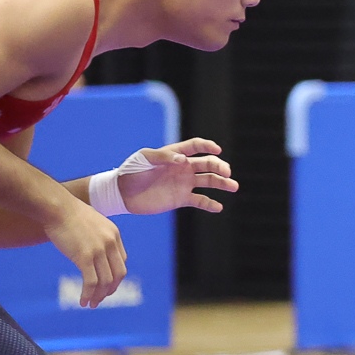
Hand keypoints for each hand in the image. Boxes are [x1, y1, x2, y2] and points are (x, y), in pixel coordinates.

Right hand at [47, 201, 126, 308]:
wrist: (56, 207)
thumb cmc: (67, 213)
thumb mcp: (90, 222)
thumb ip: (96, 235)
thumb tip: (90, 247)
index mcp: (114, 234)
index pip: (121, 262)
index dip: (115, 276)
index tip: (106, 284)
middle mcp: (111, 243)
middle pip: (118, 274)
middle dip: (111, 289)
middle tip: (101, 298)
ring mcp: (99, 250)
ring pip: (105, 281)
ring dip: (99, 296)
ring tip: (91, 304)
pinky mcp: (84, 257)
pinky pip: (91, 282)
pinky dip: (88, 294)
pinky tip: (83, 301)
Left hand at [118, 140, 237, 215]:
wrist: (121, 194)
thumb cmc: (130, 171)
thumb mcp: (143, 159)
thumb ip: (163, 156)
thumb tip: (183, 159)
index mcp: (175, 155)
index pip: (196, 146)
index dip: (208, 146)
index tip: (217, 150)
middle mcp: (183, 168)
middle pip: (208, 164)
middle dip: (220, 167)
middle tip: (227, 173)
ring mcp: (184, 183)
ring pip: (209, 181)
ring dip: (222, 183)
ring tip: (233, 186)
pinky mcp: (181, 199)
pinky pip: (200, 201)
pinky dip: (210, 204)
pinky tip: (218, 207)